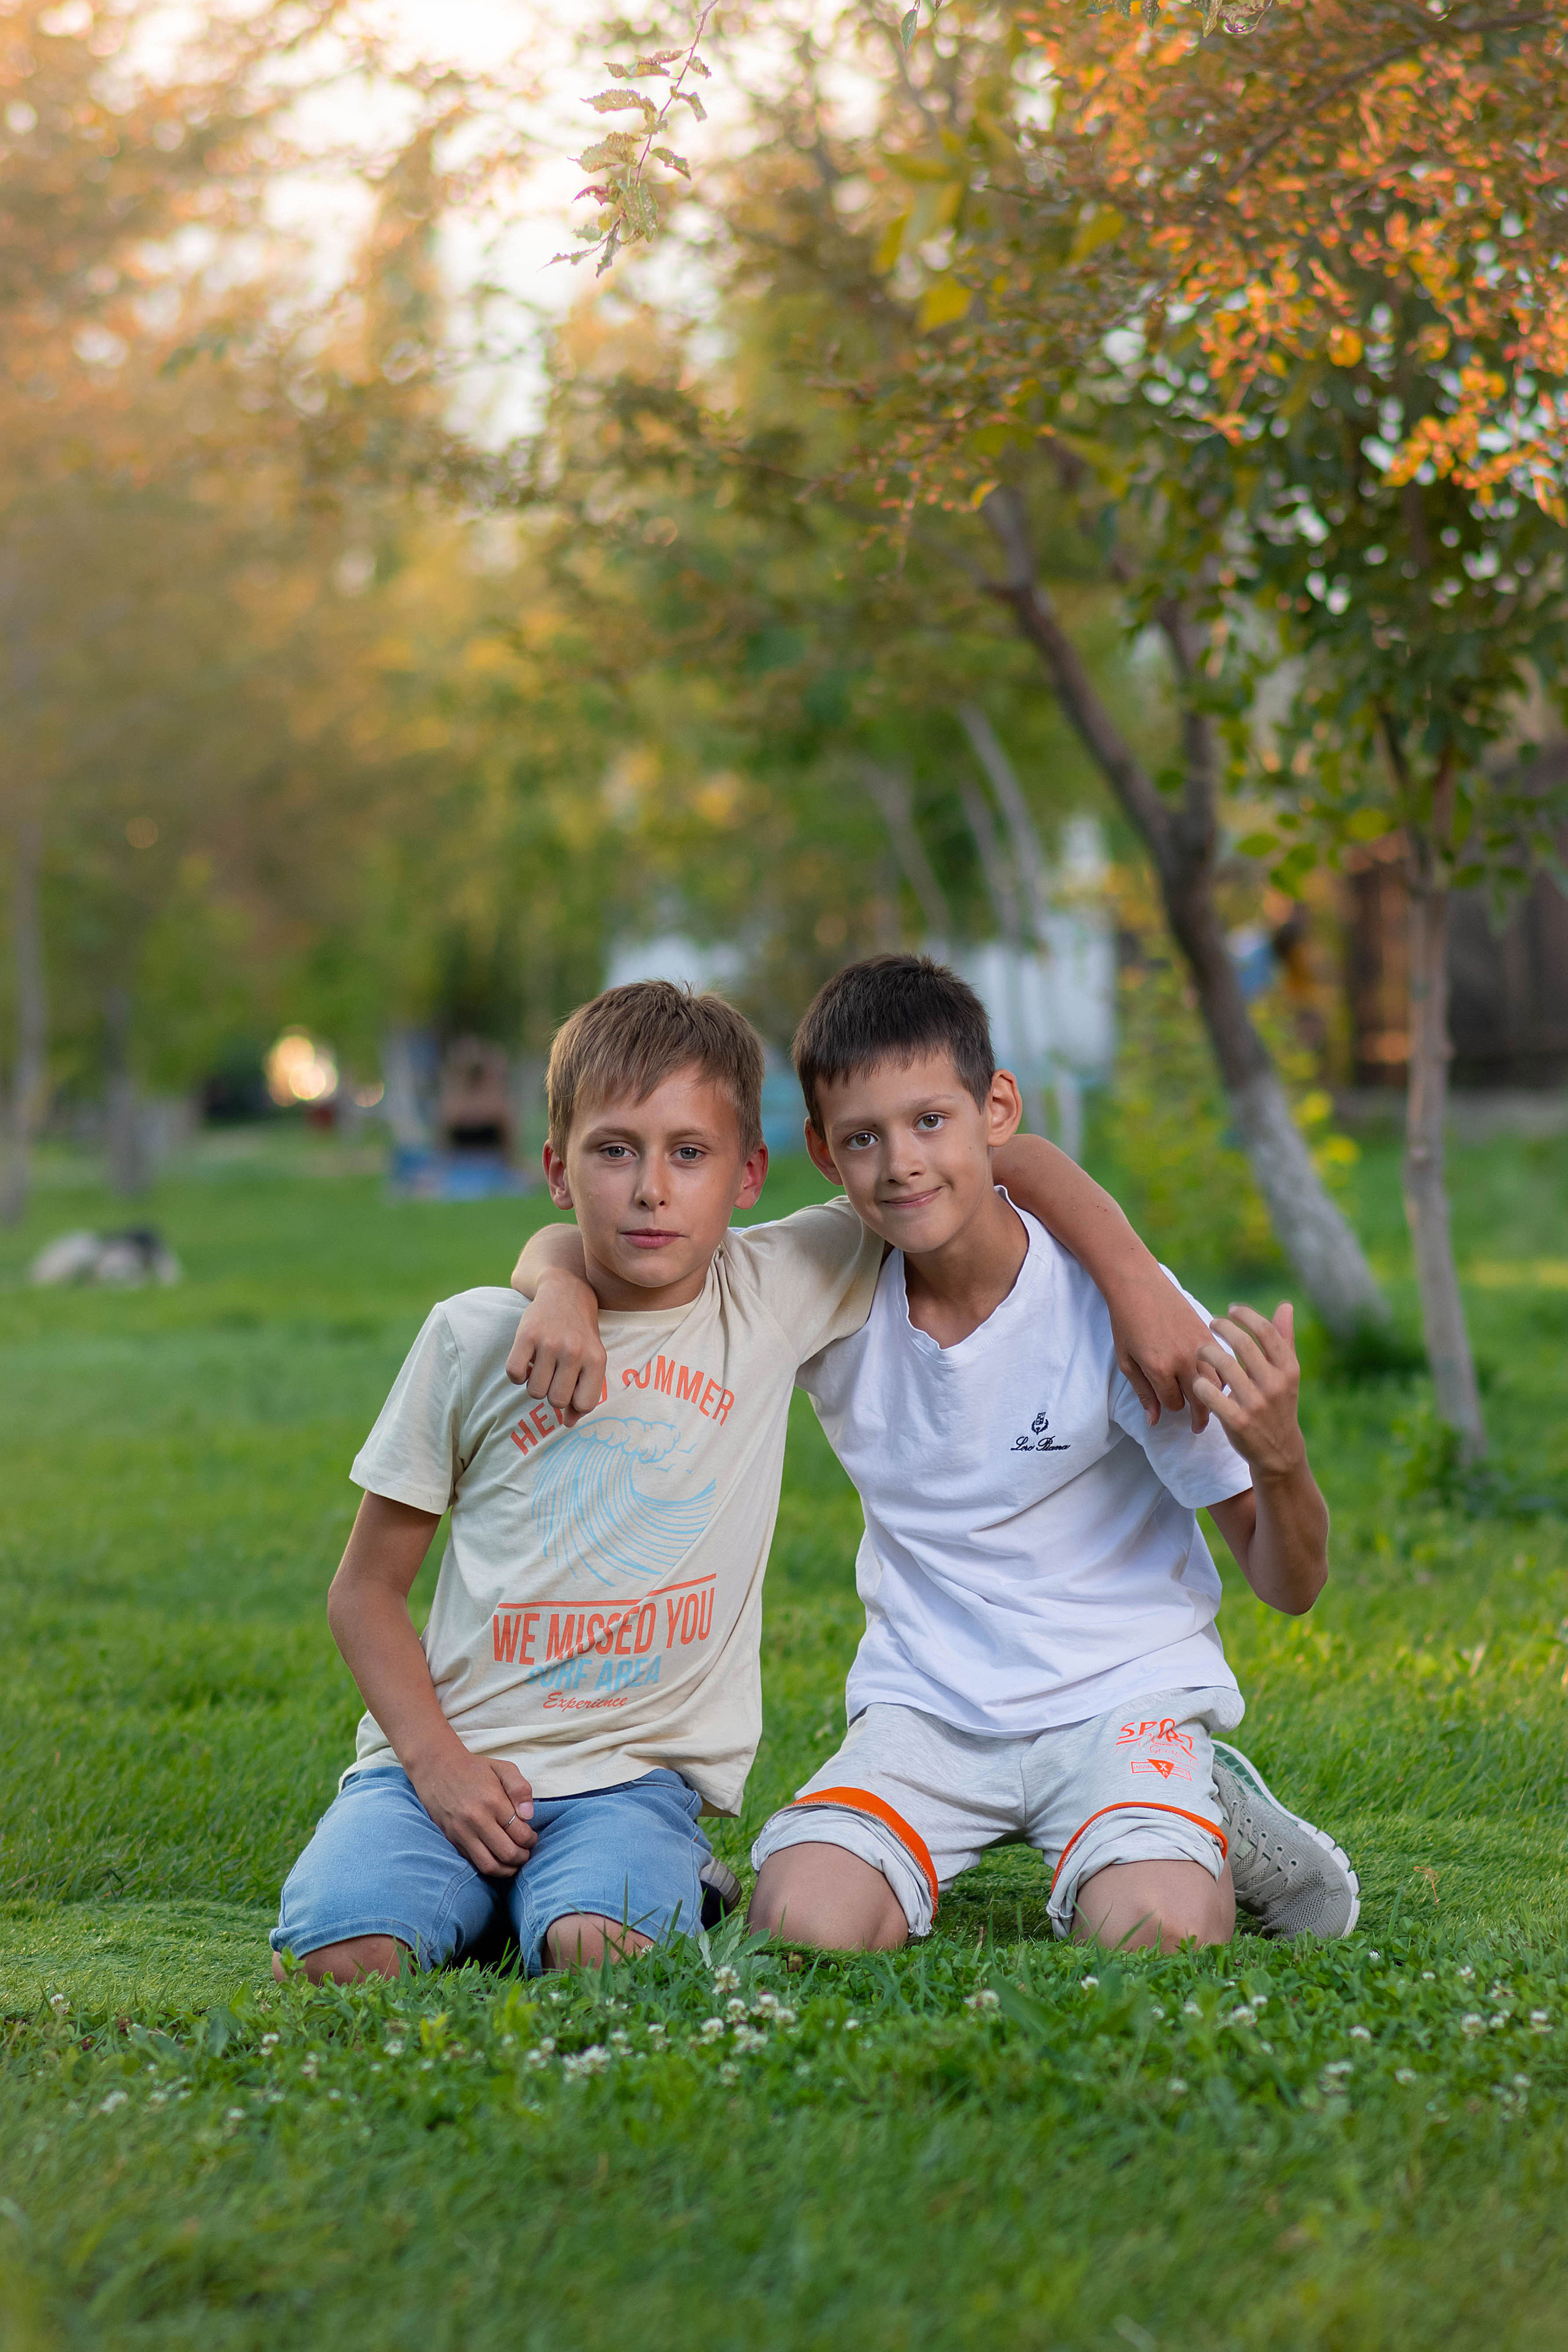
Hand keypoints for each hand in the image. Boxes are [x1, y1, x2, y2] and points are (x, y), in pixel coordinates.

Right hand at [407, 1746, 536, 1878]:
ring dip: (506, 1869)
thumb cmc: (474, 1769)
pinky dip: (488, 1866)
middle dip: (522, 1857)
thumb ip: (520, 1789)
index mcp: (494, 1801)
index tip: (532, 1837)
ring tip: (513, 1862)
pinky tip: (496, 1859)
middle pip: (508, 1853)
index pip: (521, 1834)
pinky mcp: (451, 1839)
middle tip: (525, 1852)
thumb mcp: (503, 1768)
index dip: (531, 1840)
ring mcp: (462, 1832)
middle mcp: (477, 1820)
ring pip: (489, 1865)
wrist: (437, 1768)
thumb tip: (529, 1816)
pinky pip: (473, 1862)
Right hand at [505, 1268, 604, 1423]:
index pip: (585, 1404)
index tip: (571, 1392)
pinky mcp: (527, 1335)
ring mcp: (550, 1342)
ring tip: (541, 1368)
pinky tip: (526, 1363)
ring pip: (535, 1392)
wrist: (566, 1291)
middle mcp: (574, 1351)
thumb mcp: (592, 1359)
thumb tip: (569, 1424)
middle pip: (557, 1401)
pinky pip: (514, 1374)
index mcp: (596, 1359)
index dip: (575, 1405)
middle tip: (554, 1378)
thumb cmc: (580, 1333)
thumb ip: (585, 1392)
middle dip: (553, 1395)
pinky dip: (517, 1376)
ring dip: (535, 1386)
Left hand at [1106, 1269, 1213, 1432]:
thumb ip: (1143, 1393)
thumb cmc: (1126, 1323)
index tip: (1169, 1405)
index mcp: (1160, 1369)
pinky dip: (1220, 1374)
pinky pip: (1222, 1362)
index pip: (1174, 1404)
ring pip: (1217, 1383)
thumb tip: (1154, 1422)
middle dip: (1199, 1416)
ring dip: (1213, 1395)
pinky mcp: (1207, 1333)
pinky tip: (1214, 1379)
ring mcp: (1198, 1346)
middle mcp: (1183, 1360)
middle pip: (1201, 1400)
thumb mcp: (1127, 1361)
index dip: (1171, 1408)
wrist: (1138, 1285)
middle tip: (1197, 1427)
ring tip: (1208, 1403)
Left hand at [1191, 1302, 1305, 1478]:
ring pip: (1224, 1365)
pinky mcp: (1237, 1422)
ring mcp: (1256, 1404)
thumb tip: (1285, 1305)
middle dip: (1222, 1327)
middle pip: (1243, 1344)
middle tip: (1211, 1323)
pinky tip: (1198, 1380)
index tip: (1231, 1310)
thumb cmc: (1279, 1404)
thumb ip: (1284, 1339)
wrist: (1279, 1452)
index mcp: (1288, 1370)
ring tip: (1201, 1349)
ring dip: (1207, 1352)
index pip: (1267, 1332)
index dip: (1246, 1316)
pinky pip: (1211, 1395)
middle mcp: (1274, 1385)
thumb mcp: (1287, 1374)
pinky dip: (1200, 1383)